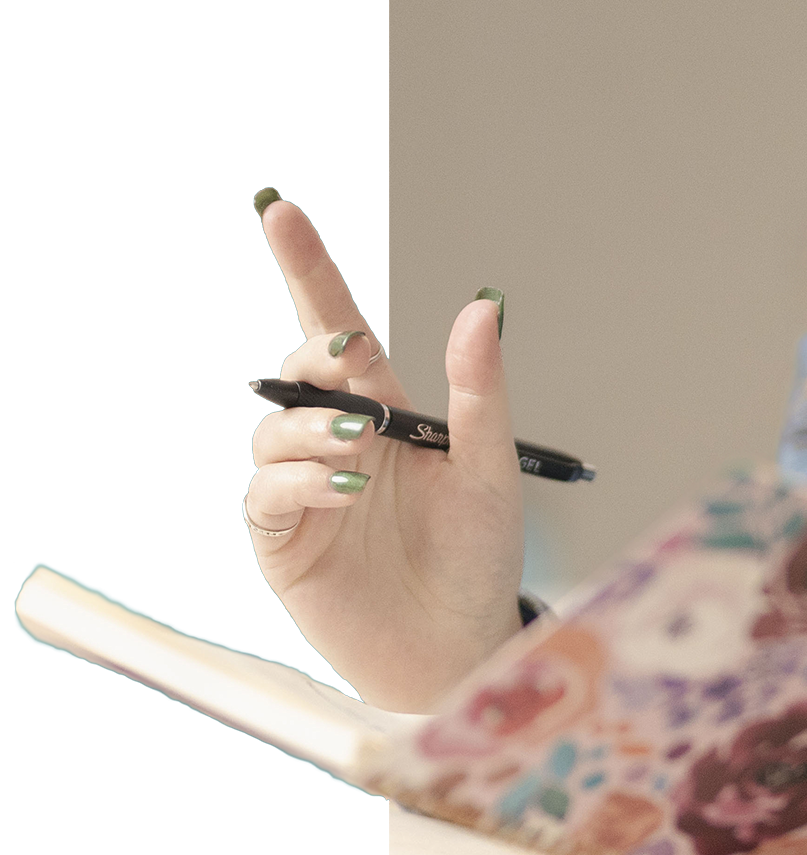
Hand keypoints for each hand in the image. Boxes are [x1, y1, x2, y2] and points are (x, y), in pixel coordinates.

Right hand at [243, 195, 524, 709]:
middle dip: (315, 354)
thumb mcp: (489, 466)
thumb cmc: (478, 556)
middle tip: (348, 352)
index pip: (338, 329)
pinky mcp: (285, 538)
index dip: (309, 270)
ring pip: (276, 429)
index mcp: (388, 413)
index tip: (280, 210)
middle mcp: (338, 442)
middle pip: (298, 373)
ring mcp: (306, 488)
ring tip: (362, 444)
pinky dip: (302, 479)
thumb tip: (483, 307)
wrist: (462, 644)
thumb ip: (479, 391)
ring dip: (313, 425)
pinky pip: (269, 491)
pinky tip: (346, 484)